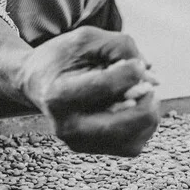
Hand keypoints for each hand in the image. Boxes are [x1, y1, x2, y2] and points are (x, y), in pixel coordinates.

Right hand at [17, 27, 159, 155]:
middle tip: (148, 83)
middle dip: (147, 99)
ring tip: (138, 92)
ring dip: (147, 109)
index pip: (106, 87)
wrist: (38, 83)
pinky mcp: (95, 151)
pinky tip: (134, 105)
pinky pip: (135, 143)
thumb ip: (120, 47)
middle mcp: (68, 128)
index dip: (131, 71)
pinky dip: (143, 122)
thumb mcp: (86, 39)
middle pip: (127, 122)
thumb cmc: (63, 58)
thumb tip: (152, 77)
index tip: (137, 63)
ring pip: (136, 135)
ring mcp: (81, 144)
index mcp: (59, 96)